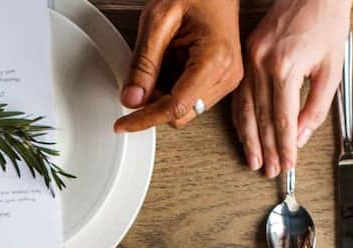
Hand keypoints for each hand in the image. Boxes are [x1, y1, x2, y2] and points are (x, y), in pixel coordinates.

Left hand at [114, 0, 243, 133]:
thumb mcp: (158, 20)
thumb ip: (143, 63)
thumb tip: (131, 99)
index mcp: (214, 59)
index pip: (175, 107)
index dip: (145, 118)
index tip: (124, 123)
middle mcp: (227, 74)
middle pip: (181, 113)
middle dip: (155, 102)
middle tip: (141, 76)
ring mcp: (228, 78)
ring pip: (186, 109)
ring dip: (165, 93)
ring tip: (163, 58)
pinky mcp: (224, 78)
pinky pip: (192, 97)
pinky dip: (174, 86)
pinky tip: (172, 61)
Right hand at [235, 0, 346, 176]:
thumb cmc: (325, 21)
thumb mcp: (331, 68)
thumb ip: (317, 106)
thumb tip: (302, 135)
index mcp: (285, 67)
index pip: (282, 119)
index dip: (285, 146)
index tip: (288, 163)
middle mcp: (262, 63)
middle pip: (261, 118)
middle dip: (267, 149)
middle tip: (270, 170)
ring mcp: (250, 58)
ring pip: (245, 108)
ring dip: (250, 138)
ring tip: (254, 159)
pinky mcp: (245, 54)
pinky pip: (239, 93)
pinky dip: (241, 117)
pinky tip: (244, 132)